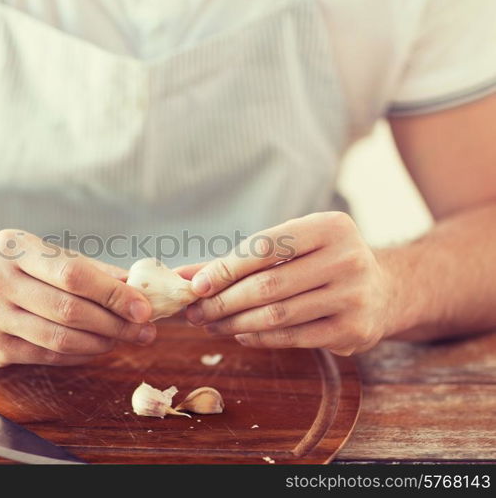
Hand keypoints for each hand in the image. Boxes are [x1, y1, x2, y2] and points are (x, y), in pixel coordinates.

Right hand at [0, 230, 154, 366]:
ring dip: (102, 342)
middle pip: (69, 310)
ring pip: (60, 339)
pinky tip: (98, 347)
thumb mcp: (43, 253)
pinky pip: (48, 357)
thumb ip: (88, 268)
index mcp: (13, 248)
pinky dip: (81, 355)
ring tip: (125, 338)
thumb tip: (135, 285)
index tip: (144, 307)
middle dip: (116, 323)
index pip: (72, 274)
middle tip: (145, 330)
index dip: (112, 293)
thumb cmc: (13, 267)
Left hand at [183, 212, 394, 354]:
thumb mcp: (291, 248)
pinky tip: (240, 334)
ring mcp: (354, 295)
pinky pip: (293, 337)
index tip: (195, 286)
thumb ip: (239, 260)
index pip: (267, 246)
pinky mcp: (354, 329)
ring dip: (234, 323)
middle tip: (194, 313)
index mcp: (330, 226)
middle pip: (268, 284)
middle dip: (222, 301)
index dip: (227, 267)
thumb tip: (181, 276)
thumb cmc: (320, 262)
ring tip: (210, 325)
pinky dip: (259, 338)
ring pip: (277, 314)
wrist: (384, 290)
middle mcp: (348, 257)